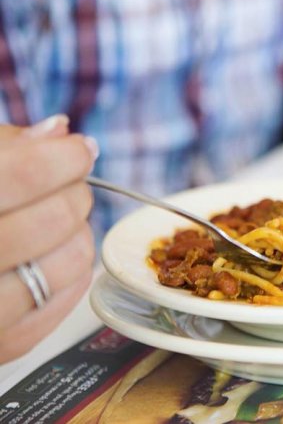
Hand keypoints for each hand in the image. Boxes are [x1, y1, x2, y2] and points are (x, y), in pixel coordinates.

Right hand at [0, 116, 98, 362]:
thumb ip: (2, 145)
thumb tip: (59, 133)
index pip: (18, 176)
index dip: (61, 158)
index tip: (78, 149)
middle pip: (51, 220)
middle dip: (72, 194)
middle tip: (67, 184)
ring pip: (70, 261)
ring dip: (75, 232)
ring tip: (54, 219)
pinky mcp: (3, 345)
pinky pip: (68, 298)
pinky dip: (71, 269)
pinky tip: (48, 254)